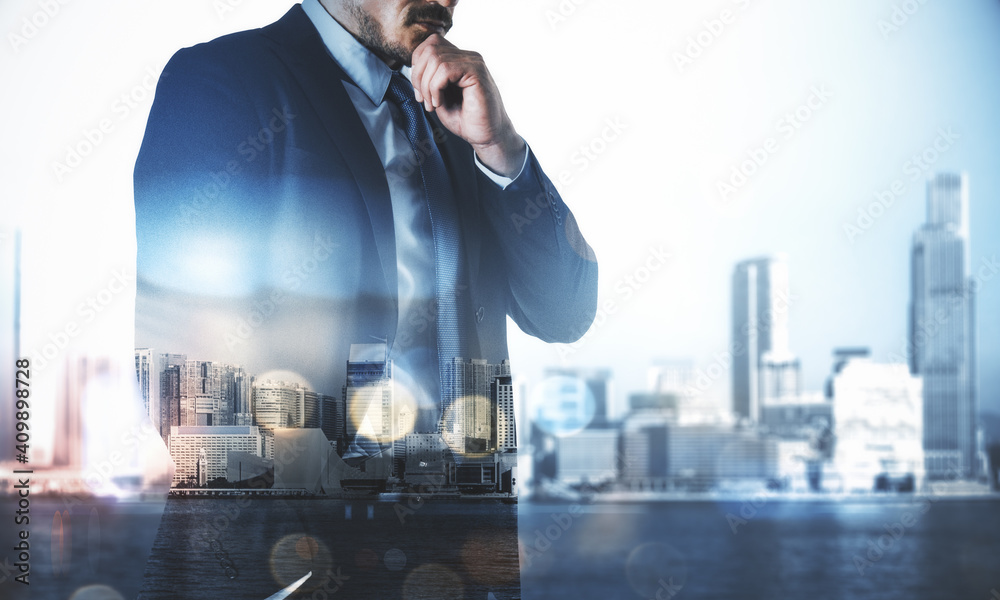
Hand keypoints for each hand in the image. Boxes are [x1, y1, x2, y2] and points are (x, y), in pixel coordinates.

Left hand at [410, 34, 525, 177]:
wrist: (486, 136)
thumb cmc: (465, 119)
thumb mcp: (438, 96)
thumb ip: (428, 79)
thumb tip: (413, 68)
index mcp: (458, 59)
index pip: (429, 44)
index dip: (417, 65)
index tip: (419, 92)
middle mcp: (467, 56)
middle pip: (430, 49)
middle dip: (418, 76)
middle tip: (423, 100)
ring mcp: (473, 62)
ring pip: (435, 58)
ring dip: (426, 85)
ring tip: (433, 104)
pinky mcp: (477, 72)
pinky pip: (445, 69)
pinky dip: (435, 87)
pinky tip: (439, 102)